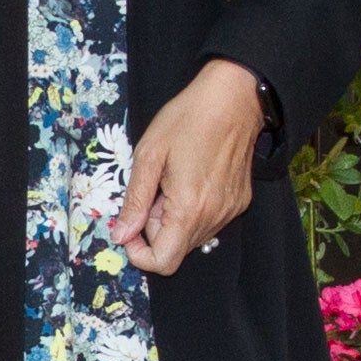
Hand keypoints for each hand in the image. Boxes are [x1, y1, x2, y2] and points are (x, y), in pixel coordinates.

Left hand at [116, 59, 267, 274]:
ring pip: (192, 237)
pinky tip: (193, 178)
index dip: (139, 253)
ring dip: (174, 219)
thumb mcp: (148, 155)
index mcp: (188, 209)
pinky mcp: (239, 203)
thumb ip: (135, 201)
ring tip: (173, 181)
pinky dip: (194, 210)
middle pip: (176, 249)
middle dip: (155, 228)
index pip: (163, 263)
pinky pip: (209, 222)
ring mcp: (229, 211)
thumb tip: (120, 235)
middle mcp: (213, 217)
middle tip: (153, 190)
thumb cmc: (188, 119)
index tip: (130, 227)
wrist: (234, 98)